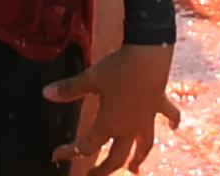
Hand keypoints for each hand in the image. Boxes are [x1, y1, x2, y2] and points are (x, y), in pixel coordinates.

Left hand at [45, 40, 178, 172]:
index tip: (56, 154)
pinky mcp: (159, 103)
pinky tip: (175, 128)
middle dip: (104, 169)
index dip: (70, 152)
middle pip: (116, 157)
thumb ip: (69, 89)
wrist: (149, 54)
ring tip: (134, 169)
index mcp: (110, 124)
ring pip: (143, 145)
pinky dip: (172, 123)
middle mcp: (129, 127)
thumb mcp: (90, 78)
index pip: (87, 146)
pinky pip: (168, 116)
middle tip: (93, 175)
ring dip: (138, 158)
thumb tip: (45, 93)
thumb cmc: (118, 68)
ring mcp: (146, 118)